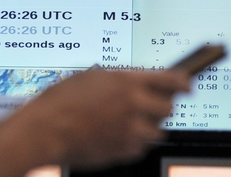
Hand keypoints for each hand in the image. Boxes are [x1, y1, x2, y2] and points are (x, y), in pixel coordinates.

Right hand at [19, 68, 190, 168]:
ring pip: (157, 131)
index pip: (172, 80)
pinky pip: (140, 147)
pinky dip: (134, 143)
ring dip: (149, 126)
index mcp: (128, 82)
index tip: (188, 85)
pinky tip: (117, 135)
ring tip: (129, 122)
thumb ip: (121, 80)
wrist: (43, 131)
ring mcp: (130, 131)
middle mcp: (135, 105)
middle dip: (162, 106)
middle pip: (169, 108)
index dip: (184, 83)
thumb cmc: (60, 101)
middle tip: (150, 105)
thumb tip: (139, 83)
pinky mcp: (123, 152)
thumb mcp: (93, 77)